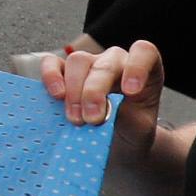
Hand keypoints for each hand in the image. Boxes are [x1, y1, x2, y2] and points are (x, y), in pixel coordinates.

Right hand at [37, 35, 166, 161]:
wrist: (118, 144)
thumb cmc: (132, 131)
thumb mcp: (140, 130)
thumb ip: (131, 118)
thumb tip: (109, 111)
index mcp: (144, 70)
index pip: (143, 52)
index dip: (137, 67)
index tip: (131, 92)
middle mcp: (116, 61)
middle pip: (104, 64)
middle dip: (95, 92)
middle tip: (93, 120)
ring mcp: (89, 64)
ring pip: (78, 61)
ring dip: (74, 92)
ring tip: (76, 119)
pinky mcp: (64, 71)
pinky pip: (52, 63)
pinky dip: (51, 76)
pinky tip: (56, 95)